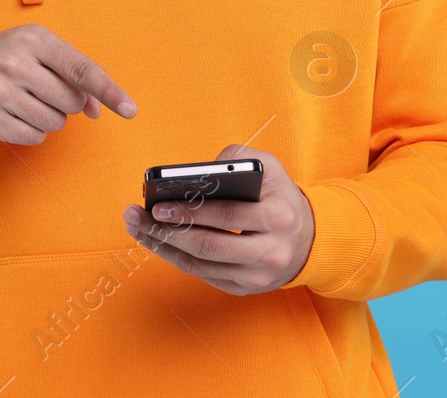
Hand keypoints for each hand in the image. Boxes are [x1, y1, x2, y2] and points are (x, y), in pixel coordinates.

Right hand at [0, 24, 137, 144]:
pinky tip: (17, 114)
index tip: (130, 109)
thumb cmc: (10, 58)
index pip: (81, 69)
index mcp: (34, 39)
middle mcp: (15, 63)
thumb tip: (98, 110)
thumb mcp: (40, 51)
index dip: (109, 91)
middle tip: (44, 89)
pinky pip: (35, 137)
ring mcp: (0, 92)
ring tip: (28, 100)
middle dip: (67, 102)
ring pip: (55, 122)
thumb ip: (74, 74)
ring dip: (50, 117)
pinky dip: (33, 130)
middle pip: (72, 101)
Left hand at [122, 145, 314, 295]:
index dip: (190, 211)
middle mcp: (270, 251)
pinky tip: (158, 241)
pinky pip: (203, 275)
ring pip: (201, 265)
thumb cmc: (279, 196)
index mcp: (278, 217)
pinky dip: (177, 258)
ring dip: (164, 247)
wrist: (308, 238)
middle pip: (208, 245)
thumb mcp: (269, 167)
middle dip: (167, 231)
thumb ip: (237, 158)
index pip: (227, 215)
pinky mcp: (245, 288)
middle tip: (138, 217)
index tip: (158, 204)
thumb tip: (197, 172)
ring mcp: (257, 276)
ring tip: (139, 228)